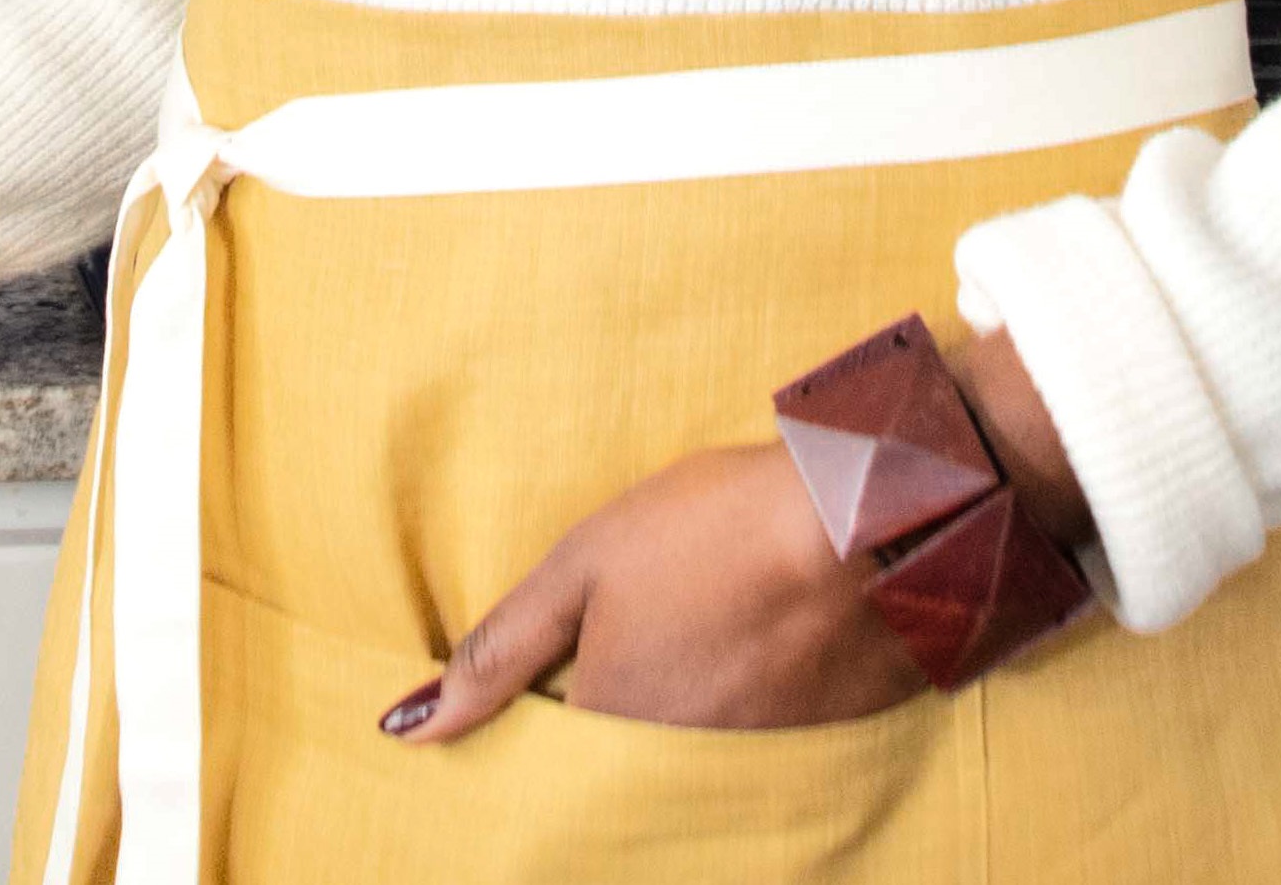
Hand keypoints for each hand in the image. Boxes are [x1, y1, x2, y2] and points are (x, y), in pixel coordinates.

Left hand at [393, 444, 916, 737]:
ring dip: (685, 715)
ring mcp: (757, 760)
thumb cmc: (718, 524)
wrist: (872, 514)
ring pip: (690, 759)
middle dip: (616, 719)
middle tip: (645, 640)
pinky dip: (749, 711)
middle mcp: (680, 764)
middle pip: (622, 766)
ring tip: (704, 637)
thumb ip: (499, 650)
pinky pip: (760, 753)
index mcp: (614, 723)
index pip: (551, 755)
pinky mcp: (823, 743)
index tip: (558, 670)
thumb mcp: (586, 563)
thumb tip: (408, 728)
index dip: (546, 711)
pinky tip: (761, 649)